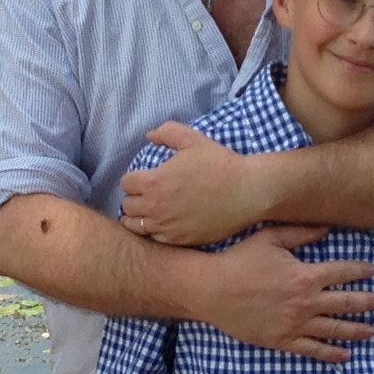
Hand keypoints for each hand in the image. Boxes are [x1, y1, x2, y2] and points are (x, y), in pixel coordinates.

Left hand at [119, 123, 271, 246]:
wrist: (247, 192)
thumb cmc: (220, 164)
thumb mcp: (193, 139)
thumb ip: (167, 132)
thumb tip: (149, 136)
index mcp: (153, 182)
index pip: (126, 183)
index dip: (134, 179)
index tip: (143, 178)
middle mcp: (155, 207)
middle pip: (127, 206)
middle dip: (134, 198)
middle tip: (147, 195)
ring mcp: (167, 227)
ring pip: (137, 226)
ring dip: (140, 217)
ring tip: (151, 211)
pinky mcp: (180, 240)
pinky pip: (155, 239)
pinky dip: (156, 231)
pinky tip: (165, 224)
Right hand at [195, 224, 373, 360]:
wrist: (211, 290)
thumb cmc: (239, 260)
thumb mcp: (270, 238)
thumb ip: (301, 232)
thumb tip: (328, 226)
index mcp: (305, 275)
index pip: (343, 272)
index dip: (361, 271)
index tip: (373, 271)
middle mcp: (305, 302)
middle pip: (346, 303)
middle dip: (368, 302)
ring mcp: (294, 324)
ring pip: (334, 329)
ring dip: (356, 330)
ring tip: (372, 330)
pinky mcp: (282, 340)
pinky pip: (312, 350)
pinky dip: (331, 354)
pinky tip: (345, 356)